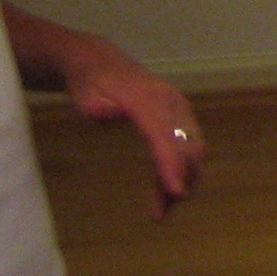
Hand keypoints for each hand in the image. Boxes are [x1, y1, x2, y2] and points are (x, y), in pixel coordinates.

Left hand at [63, 44, 205, 218]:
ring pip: (193, 149)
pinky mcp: (179, 117)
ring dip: (183, 180)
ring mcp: (178, 109)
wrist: (101, 63)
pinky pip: (188, 147)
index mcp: (148, 98)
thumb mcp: (83, 93)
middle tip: (161, 212)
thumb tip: (103, 112)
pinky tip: (164, 193)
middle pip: (187, 145)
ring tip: (161, 210)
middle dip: (180, 179)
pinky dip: (181, 171)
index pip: (165, 134)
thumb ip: (93, 105)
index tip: (175, 191)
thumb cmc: (90, 84)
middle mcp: (170, 102)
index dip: (171, 163)